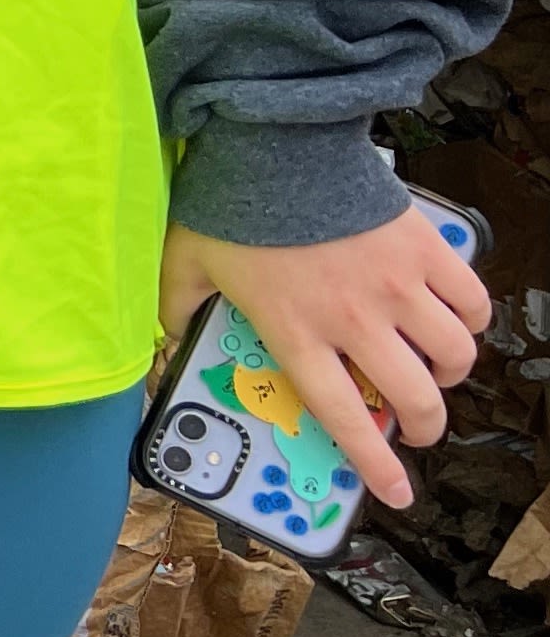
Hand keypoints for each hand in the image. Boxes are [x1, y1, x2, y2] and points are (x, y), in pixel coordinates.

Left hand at [161, 207, 490, 509]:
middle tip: (419, 426)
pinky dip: (472, 320)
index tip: (398, 493)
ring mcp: (397, 287)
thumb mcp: (184, 262)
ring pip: (452, 355)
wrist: (277, 143)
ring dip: (450, 373)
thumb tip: (164, 339)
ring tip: (436, 371)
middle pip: (413, 398)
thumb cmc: (230, 204)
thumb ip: (175, 306)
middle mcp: (355, 321)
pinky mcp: (425, 252)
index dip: (375, 464)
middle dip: (425, 424)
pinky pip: (472, 302)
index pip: (344, 417)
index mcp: (298, 333)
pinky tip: (456, 320)